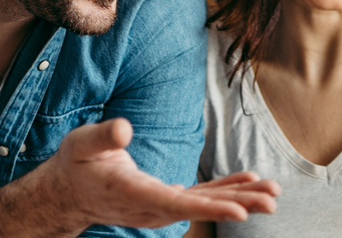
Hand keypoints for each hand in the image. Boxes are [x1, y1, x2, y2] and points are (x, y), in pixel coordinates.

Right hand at [53, 118, 280, 227]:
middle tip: (271, 201)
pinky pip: (201, 197)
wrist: (69, 192)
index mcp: (132, 193)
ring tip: (272, 194)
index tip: (239, 211)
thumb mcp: (81, 144)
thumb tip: (124, 129)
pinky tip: (250, 183)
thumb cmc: (77, 164)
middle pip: (199, 208)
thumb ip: (103, 137)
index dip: (209, 208)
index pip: (175, 204)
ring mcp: (160, 207)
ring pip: (204, 205)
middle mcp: (151, 207)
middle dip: (237, 205)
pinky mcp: (166, 199)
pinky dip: (226, 190)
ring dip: (240, 199)